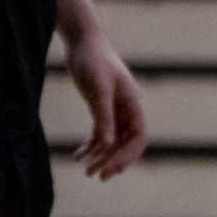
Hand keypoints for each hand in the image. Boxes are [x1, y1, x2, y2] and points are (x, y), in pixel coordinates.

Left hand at [66, 30, 146, 179]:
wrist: (82, 41)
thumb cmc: (94, 60)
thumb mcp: (98, 89)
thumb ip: (103, 116)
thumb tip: (106, 144)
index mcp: (133, 103)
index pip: (138, 138)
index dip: (126, 157)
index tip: (109, 170)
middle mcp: (127, 108)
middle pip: (125, 143)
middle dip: (111, 160)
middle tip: (94, 175)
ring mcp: (114, 109)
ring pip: (112, 140)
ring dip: (100, 155)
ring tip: (85, 169)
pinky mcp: (100, 107)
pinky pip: (100, 133)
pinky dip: (91, 145)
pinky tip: (78, 155)